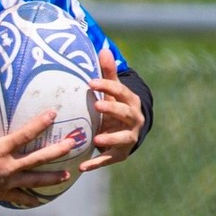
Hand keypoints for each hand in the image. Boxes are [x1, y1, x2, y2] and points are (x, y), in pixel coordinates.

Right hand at [0, 86, 76, 205]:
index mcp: (0, 150)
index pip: (25, 135)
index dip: (40, 123)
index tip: (54, 114)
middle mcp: (8, 166)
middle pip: (38, 158)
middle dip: (57, 151)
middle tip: (72, 145)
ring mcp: (7, 182)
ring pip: (35, 180)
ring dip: (52, 178)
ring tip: (67, 175)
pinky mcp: (2, 193)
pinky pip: (20, 197)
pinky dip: (30, 199)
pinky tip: (39, 201)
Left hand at [81, 49, 144, 171]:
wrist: (129, 132)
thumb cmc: (116, 106)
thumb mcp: (113, 91)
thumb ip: (108, 73)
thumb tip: (104, 49)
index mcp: (130, 101)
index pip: (120, 91)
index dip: (106, 86)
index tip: (90, 82)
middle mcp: (133, 119)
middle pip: (125, 113)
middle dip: (112, 109)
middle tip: (97, 105)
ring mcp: (128, 137)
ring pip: (122, 138)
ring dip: (110, 138)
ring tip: (97, 138)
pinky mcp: (121, 153)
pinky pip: (109, 158)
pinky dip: (96, 163)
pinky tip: (82, 167)